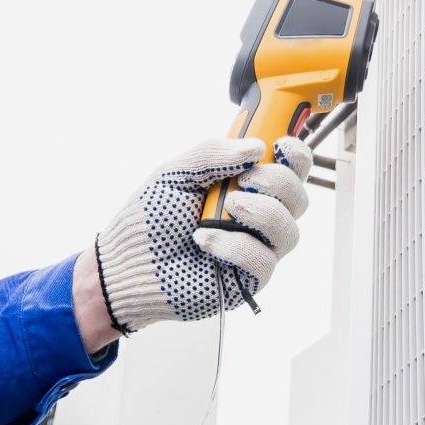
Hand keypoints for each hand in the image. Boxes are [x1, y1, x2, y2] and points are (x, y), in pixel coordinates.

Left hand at [88, 135, 312, 334]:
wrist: (126, 264)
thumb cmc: (149, 219)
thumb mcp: (174, 174)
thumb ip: (211, 154)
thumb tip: (254, 147)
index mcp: (244, 186)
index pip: (290, 169)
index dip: (296, 155)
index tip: (279, 145)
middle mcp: (256, 217)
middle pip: (298, 197)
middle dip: (277, 182)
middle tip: (243, 181)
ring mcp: (254, 249)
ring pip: (288, 231)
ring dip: (261, 213)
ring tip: (225, 209)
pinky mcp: (246, 279)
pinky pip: (263, 261)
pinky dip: (235, 247)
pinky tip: (204, 241)